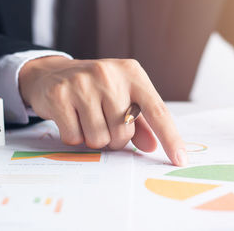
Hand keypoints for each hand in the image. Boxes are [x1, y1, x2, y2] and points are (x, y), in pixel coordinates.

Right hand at [19, 56, 187, 165]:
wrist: (53, 73)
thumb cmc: (95, 89)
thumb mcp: (122, 97)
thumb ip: (140, 121)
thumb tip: (153, 146)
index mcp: (132, 73)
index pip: (157, 111)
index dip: (170, 138)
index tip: (180, 160)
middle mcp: (109, 75)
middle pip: (124, 133)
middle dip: (115, 139)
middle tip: (103, 123)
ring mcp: (82, 83)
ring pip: (99, 138)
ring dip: (94, 139)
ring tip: (87, 119)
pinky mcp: (59, 94)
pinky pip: (74, 137)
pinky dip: (74, 136)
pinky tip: (71, 118)